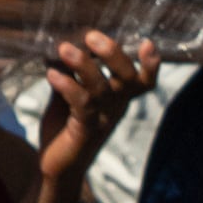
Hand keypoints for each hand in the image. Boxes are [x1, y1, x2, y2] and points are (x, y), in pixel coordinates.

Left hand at [30, 31, 160, 182]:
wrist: (56, 166)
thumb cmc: (65, 128)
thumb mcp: (68, 95)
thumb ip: (70, 73)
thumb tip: (62, 42)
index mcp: (118, 97)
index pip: (144, 80)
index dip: (151, 64)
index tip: (147, 42)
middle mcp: (116, 107)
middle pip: (128, 78)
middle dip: (113, 54)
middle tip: (92, 36)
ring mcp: (103, 119)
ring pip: (101, 89)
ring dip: (83, 65)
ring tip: (63, 49)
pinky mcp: (85, 130)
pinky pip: (81, 104)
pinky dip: (67, 86)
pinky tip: (51, 75)